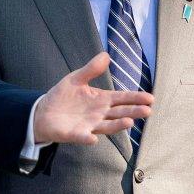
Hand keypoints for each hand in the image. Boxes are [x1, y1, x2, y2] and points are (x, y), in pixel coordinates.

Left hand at [33, 52, 152, 143]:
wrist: (44, 112)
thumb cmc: (63, 96)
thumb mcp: (77, 78)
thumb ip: (91, 69)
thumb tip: (106, 55)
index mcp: (101, 99)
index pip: (122, 98)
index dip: (135, 98)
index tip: (150, 98)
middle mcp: (99, 114)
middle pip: (119, 113)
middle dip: (133, 112)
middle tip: (147, 110)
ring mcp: (89, 125)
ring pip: (106, 126)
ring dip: (117, 125)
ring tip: (130, 122)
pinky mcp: (75, 134)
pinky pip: (82, 137)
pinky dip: (88, 138)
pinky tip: (93, 138)